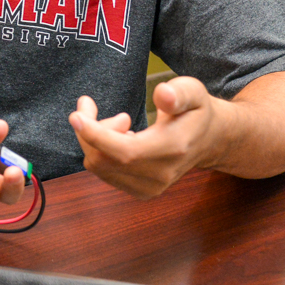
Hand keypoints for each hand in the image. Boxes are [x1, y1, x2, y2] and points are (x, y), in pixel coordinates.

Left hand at [68, 77, 221, 197]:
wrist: (207, 141)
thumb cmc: (195, 112)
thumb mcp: (193, 92)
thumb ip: (179, 92)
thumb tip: (162, 94)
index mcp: (173, 149)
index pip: (125, 152)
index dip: (96, 135)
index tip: (76, 115)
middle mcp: (160, 175)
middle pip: (104, 160)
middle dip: (90, 130)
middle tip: (96, 107)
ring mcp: (149, 188)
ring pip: (99, 166)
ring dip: (95, 139)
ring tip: (121, 122)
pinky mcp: (140, 192)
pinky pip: (103, 172)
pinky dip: (100, 151)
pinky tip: (121, 137)